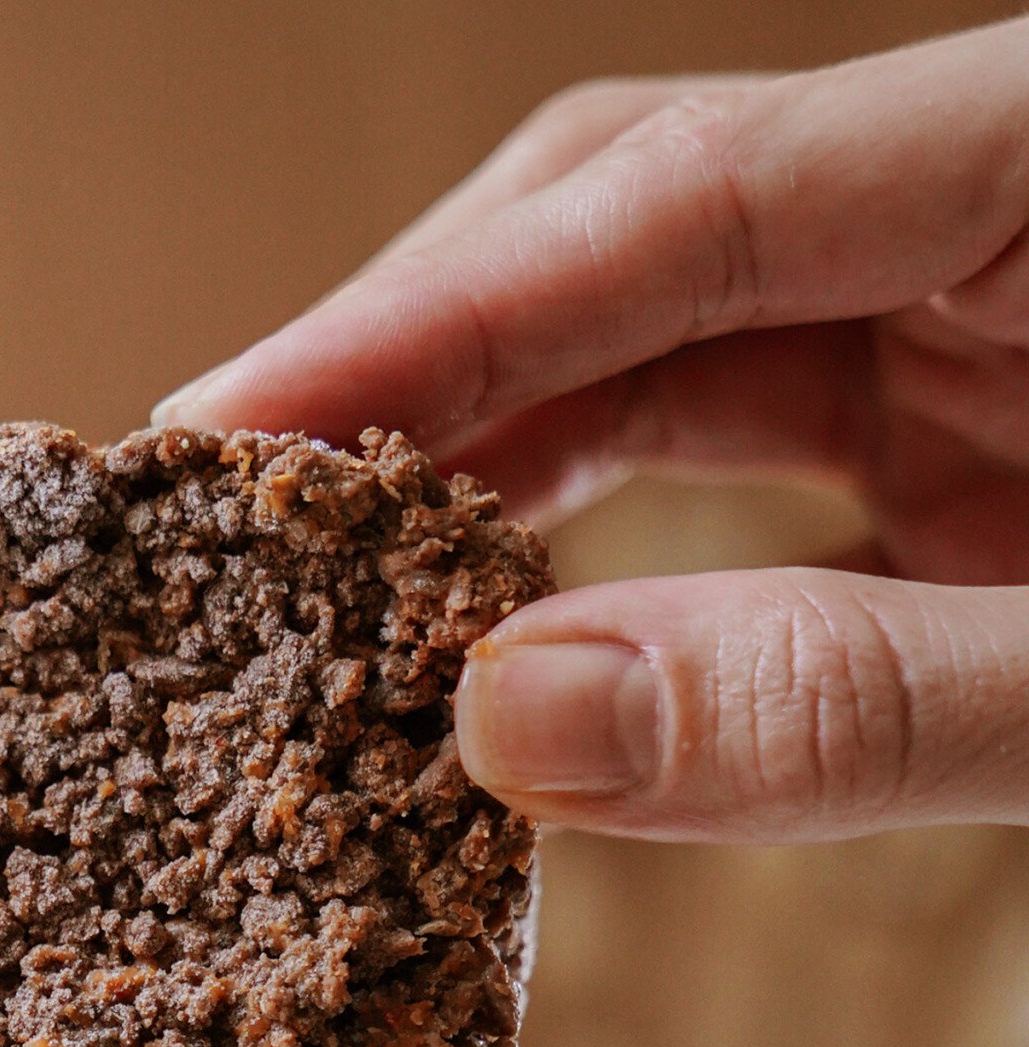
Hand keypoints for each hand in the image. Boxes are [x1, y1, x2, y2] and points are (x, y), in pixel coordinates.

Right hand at [159, 22, 1028, 842]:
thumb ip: (848, 701)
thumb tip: (509, 724)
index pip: (687, 195)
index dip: (434, 313)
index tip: (225, 432)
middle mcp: (991, 217)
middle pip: (631, 225)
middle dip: (416, 359)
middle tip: (222, 499)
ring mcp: (975, 325)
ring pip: (658, 342)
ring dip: (479, 461)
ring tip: (313, 581)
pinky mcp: (962, 437)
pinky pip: (728, 454)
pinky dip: (590, 550)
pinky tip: (474, 634)